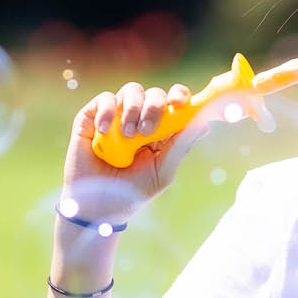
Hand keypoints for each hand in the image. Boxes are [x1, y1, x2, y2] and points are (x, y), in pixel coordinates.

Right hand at [64, 80, 207, 202]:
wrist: (96, 207)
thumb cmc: (132, 192)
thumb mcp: (162, 171)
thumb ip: (180, 146)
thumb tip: (204, 123)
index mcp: (160, 130)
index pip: (174, 102)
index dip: (179, 96)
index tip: (179, 103)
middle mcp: (140, 118)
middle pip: (155, 94)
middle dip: (154, 107)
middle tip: (147, 130)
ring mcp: (117, 116)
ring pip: (132, 90)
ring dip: (132, 109)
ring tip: (127, 135)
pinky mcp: (92, 116)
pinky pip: (105, 99)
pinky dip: (108, 111)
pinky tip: (105, 131)